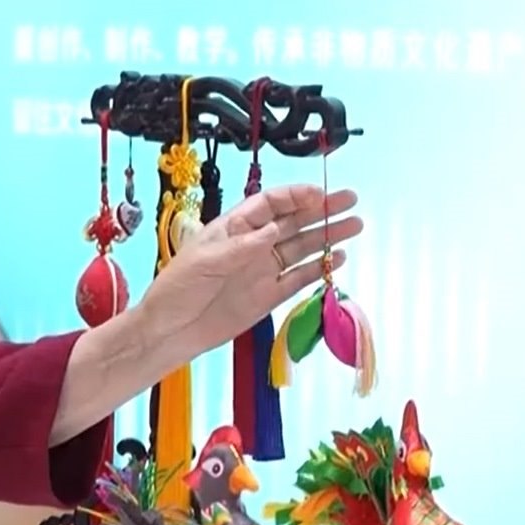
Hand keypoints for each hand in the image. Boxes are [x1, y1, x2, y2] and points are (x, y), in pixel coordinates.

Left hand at [139, 185, 362, 357]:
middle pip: (292, 222)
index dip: (295, 196)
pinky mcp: (269, 296)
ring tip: (354, 225)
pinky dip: (319, 268)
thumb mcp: (204, 262)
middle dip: (321, 210)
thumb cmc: (178, 289)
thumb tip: (273, 229)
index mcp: (232, 228)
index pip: (269, 205)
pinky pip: (299, 278)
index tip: (320, 193)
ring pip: (301, 248)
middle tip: (350, 200)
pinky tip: (337, 257)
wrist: (170, 331)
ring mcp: (262, 270)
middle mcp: (252, 245)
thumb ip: (241, 247)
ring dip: (326, 236)